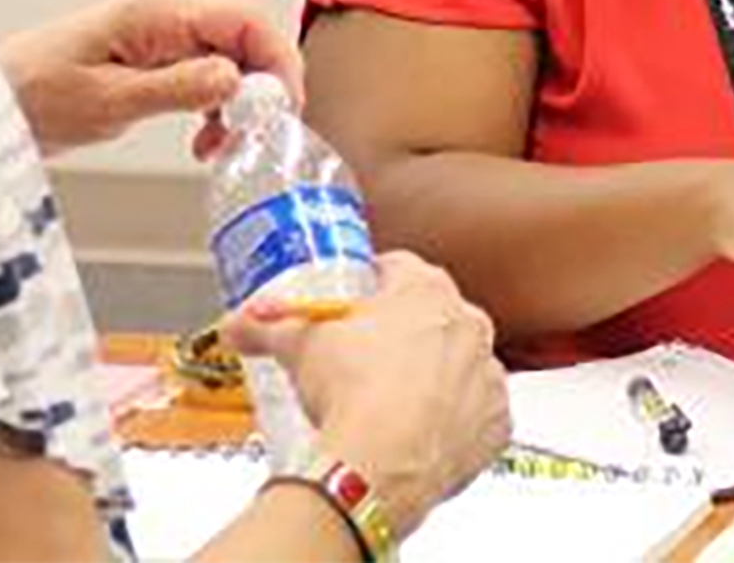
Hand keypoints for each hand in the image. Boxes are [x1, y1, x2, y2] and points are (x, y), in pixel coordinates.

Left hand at [0, 0, 302, 159]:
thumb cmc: (32, 94)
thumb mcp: (107, 100)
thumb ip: (175, 88)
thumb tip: (234, 79)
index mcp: (156, 14)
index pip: (244, 21)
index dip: (276, 60)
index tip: (282, 107)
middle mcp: (164, 20)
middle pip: (244, 41)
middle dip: (261, 88)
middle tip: (255, 135)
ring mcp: (159, 41)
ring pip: (229, 63)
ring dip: (238, 105)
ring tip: (222, 146)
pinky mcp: (151, 65)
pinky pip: (204, 79)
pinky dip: (215, 111)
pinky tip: (203, 141)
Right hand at [224, 252, 508, 537]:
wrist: (381, 465)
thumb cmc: (351, 393)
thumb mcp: (298, 346)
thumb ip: (265, 327)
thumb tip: (235, 324)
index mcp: (425, 289)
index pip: (398, 268)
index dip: (371, 285)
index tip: (354, 303)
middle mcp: (468, 324)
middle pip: (432, 317)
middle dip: (402, 335)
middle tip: (366, 360)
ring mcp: (488, 374)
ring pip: (459, 366)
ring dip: (434, 379)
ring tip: (391, 406)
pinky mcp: (497, 424)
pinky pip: (477, 416)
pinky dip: (454, 424)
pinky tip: (421, 436)